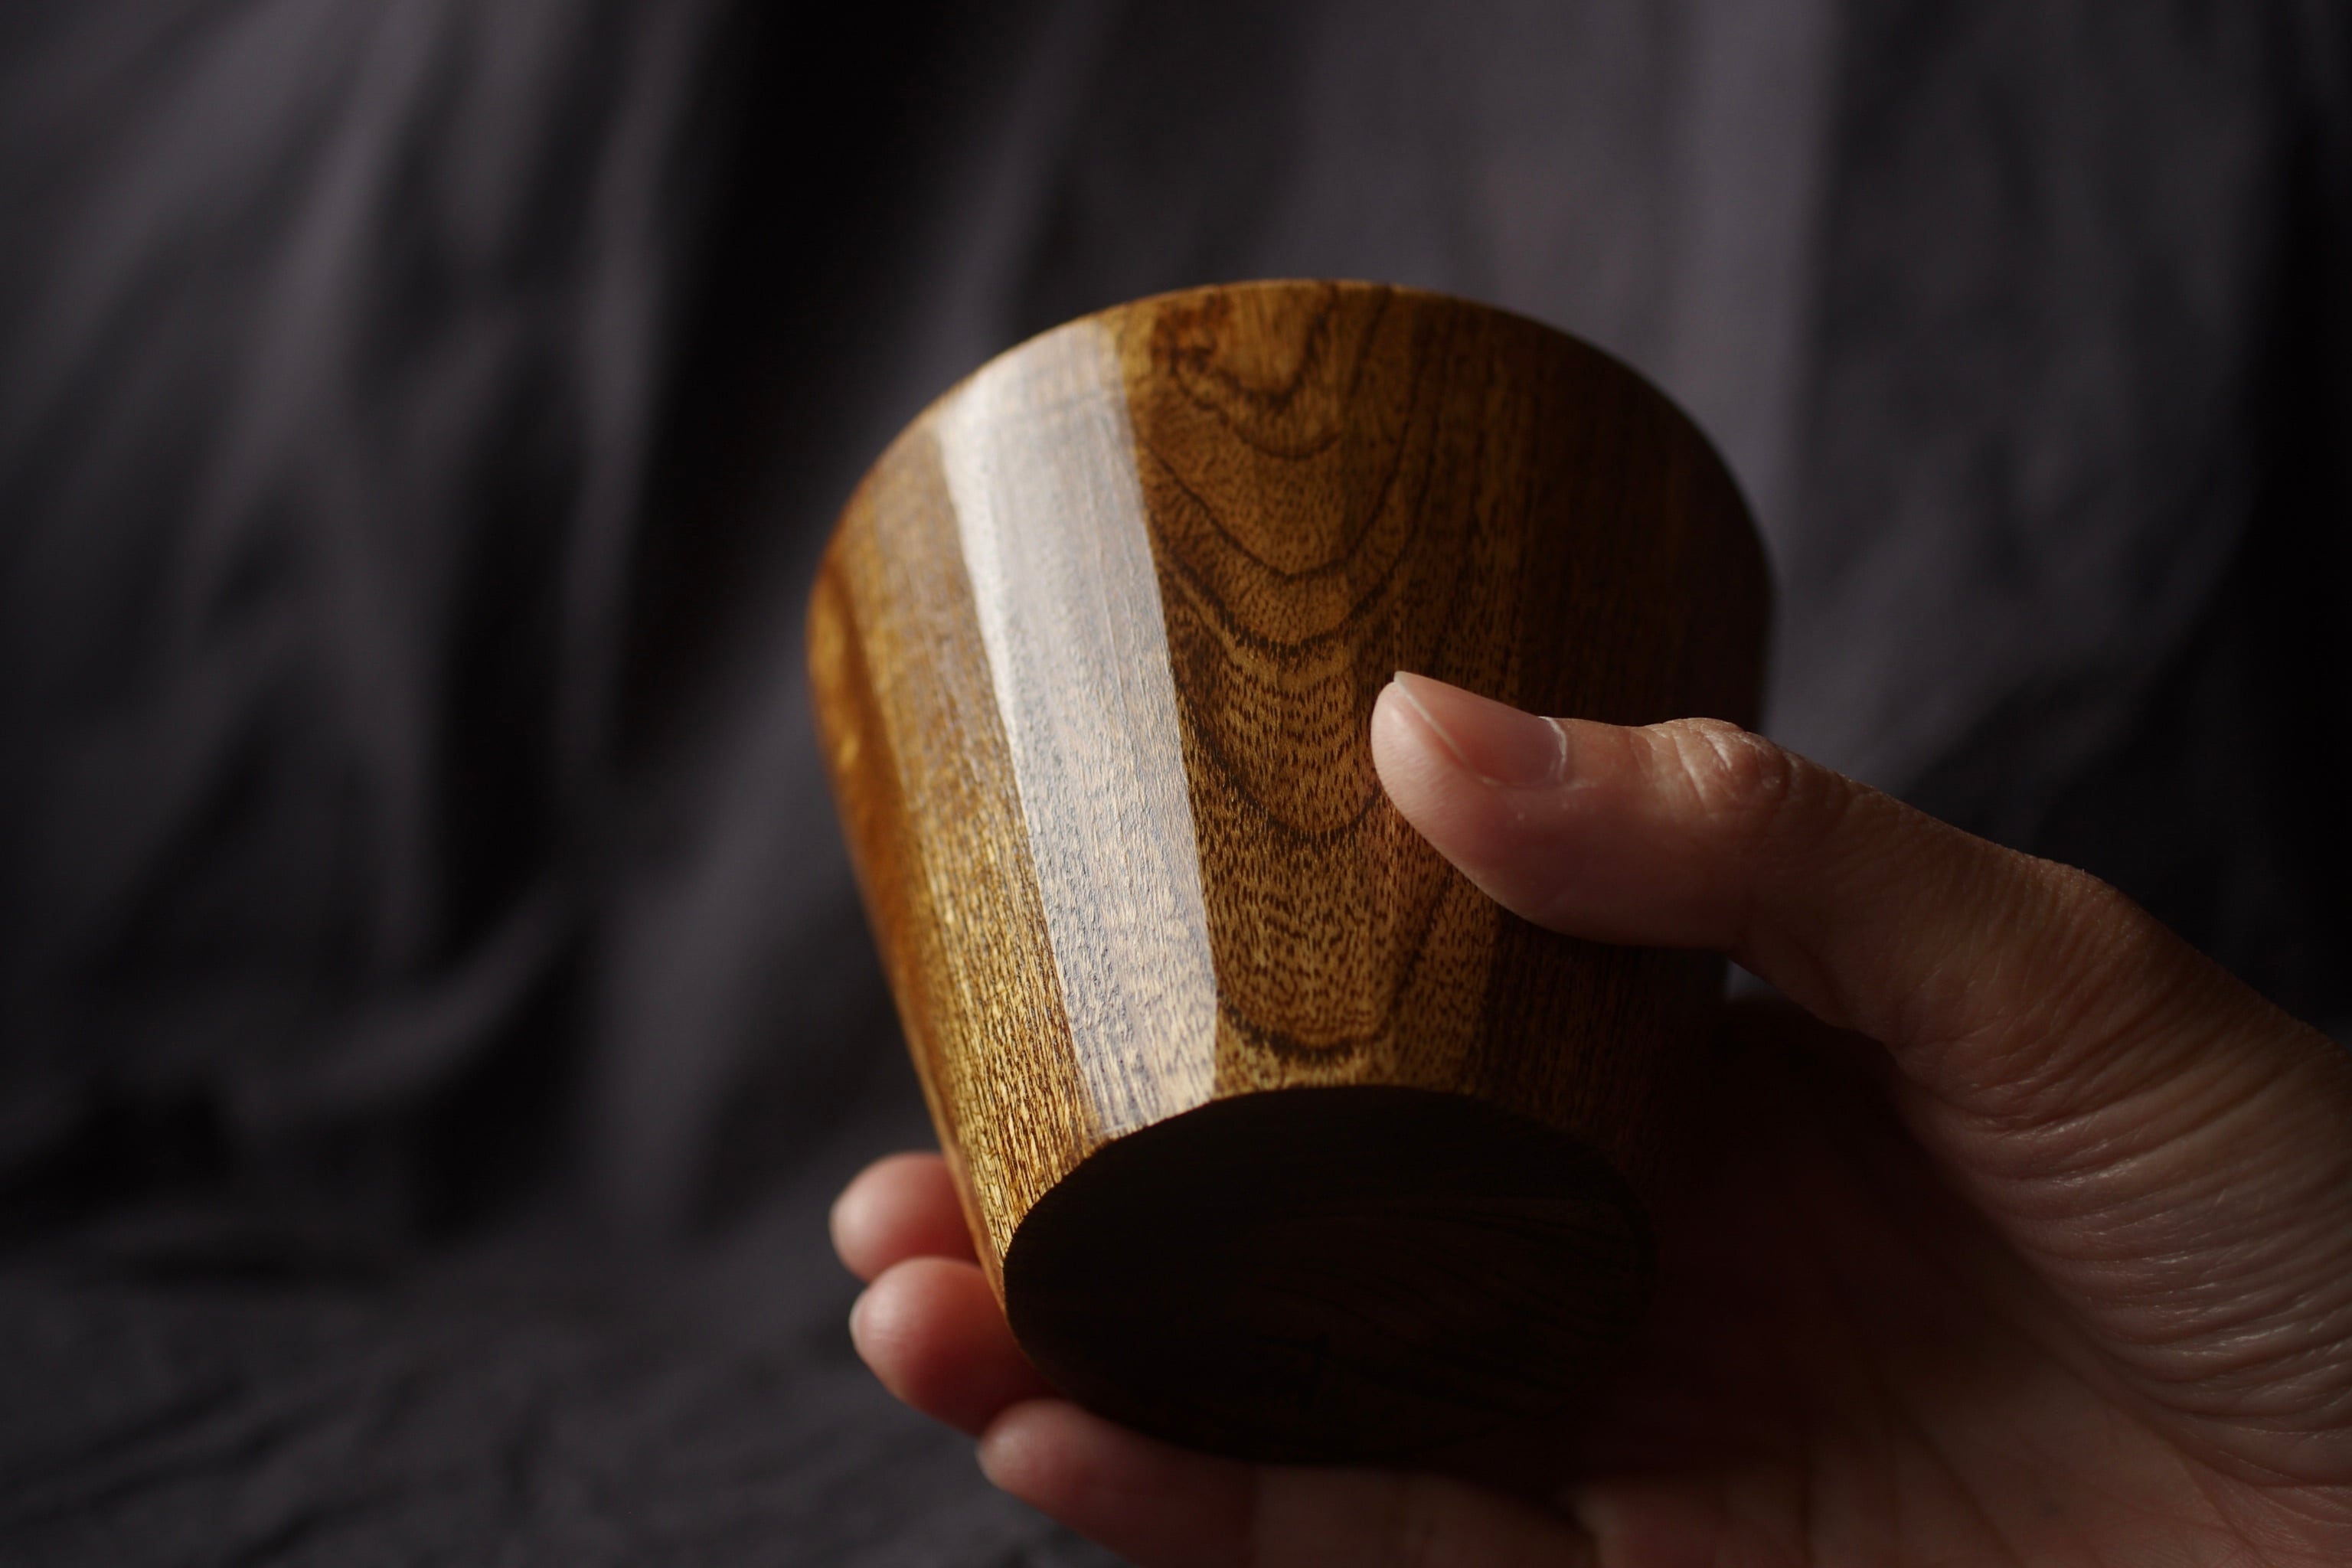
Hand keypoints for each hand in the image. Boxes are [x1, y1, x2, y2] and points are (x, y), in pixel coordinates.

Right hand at [832, 672, 2351, 1564]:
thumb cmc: (2298, 1212)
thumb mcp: (2027, 962)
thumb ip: (1734, 840)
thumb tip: (1419, 716)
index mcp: (1687, 1080)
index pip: (1392, 1039)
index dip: (1205, 1019)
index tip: (1028, 974)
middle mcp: (1623, 1257)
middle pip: (1298, 1242)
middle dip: (1084, 1222)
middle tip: (893, 1182)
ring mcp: (1626, 1432)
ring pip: (1298, 1411)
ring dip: (1092, 1374)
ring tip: (913, 1300)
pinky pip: (1395, 1552)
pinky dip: (1221, 1514)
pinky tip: (1071, 1453)